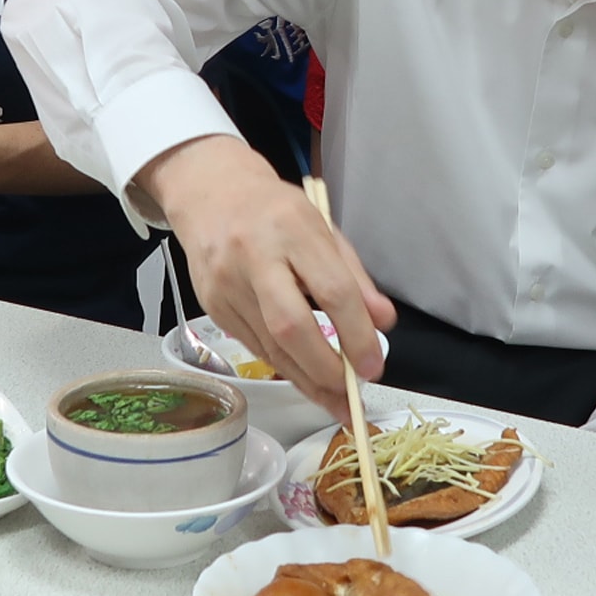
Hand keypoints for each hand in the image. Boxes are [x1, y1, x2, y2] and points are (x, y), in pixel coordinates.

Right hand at [142, 135, 391, 410]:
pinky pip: (255, 347)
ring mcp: (227, 284)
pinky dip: (285, 366)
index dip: (356, 334)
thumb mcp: (323, 229)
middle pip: (291, 327)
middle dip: (326, 368)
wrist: (211, 195)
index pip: (332, 290)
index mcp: (292, 228)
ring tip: (336, 401)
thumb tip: (383, 323)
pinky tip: (306, 378)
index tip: (374, 364)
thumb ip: (354, 277)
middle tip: (352, 391)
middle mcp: (254, 256)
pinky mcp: (212, 306)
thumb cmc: (275, 212)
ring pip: (270, 347)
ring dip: (307, 381)